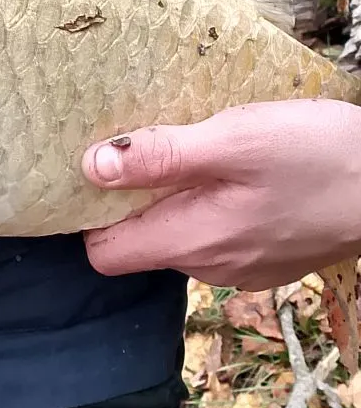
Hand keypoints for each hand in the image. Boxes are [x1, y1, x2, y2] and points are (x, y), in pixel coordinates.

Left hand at [81, 99, 360, 288]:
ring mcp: (243, 267)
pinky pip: (215, 234)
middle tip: (141, 146)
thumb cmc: (320, 156)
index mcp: (192, 242)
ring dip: (171, 198)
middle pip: (138, 242)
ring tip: (187, 150)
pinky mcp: (269, 256)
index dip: (87, 213)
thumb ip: (161, 156)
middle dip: (129, 199)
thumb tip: (90, 167)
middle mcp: (210, 267)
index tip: (90, 169)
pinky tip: (229, 171)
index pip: (104, 253)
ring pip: (178, 235)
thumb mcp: (235, 140)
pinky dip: (207, 205)